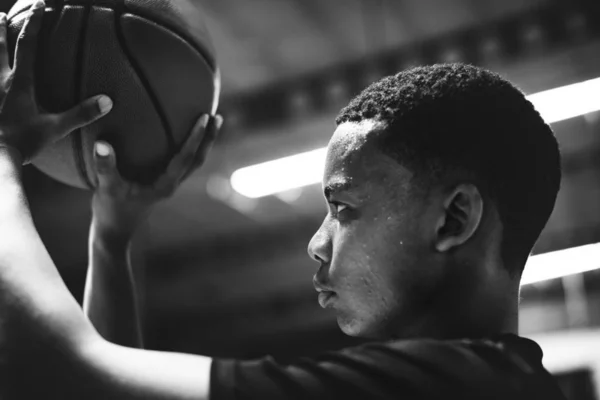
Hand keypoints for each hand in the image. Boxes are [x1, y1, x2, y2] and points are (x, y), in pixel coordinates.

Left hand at [0, 0, 111, 163]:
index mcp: (20, 82)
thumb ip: (81, 114)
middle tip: (2, 13)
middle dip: (1, 27)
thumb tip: (107, 101)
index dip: (34, 22)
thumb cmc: (23, 142)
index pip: (27, 44)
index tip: (39, 5)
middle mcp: (0, 81)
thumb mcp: (55, 128)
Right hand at [91, 113, 221, 241]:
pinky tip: (183, 135)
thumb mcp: (106, 189)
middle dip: (208, 139)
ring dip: (202, 143)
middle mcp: (172, 185)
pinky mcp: (162, 184)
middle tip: (218, 117)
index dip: (196, 137)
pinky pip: (181, 163)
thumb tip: (102, 143)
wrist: (114, 233)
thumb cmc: (111, 212)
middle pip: (197, 160)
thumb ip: (105, 167)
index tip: (204, 117)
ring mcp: (169, 185)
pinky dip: (188, 148)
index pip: (186, 158)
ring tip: (210, 122)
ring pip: (192, 162)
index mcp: (165, 186)